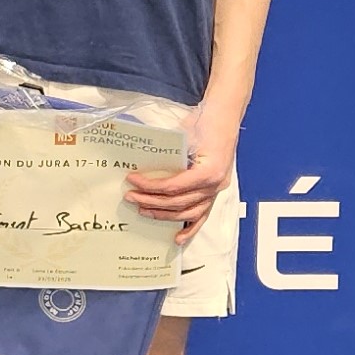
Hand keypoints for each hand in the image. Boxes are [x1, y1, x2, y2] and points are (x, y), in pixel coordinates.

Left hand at [125, 93, 240, 245]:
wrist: (223, 116)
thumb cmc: (204, 122)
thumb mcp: (183, 135)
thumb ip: (167, 154)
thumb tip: (142, 166)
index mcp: (208, 172)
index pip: (173, 187)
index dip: (151, 187)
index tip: (132, 181)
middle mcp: (214, 185)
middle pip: (178, 202)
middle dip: (151, 201)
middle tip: (131, 197)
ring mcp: (216, 190)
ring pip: (188, 211)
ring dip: (164, 214)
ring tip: (143, 210)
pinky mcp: (214, 190)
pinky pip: (203, 214)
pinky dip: (190, 227)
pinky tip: (178, 238)